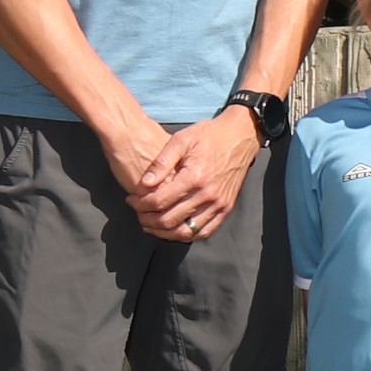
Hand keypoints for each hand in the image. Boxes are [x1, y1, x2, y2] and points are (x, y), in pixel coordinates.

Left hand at [126, 104, 262, 242]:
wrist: (240, 137)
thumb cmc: (209, 135)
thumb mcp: (181, 140)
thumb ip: (161, 163)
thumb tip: (143, 184)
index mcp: (194, 177)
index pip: (159, 201)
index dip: (140, 204)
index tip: (131, 199)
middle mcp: (208, 195)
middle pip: (169, 220)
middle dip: (147, 219)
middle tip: (137, 212)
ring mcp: (219, 204)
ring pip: (185, 231)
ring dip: (163, 232)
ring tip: (150, 224)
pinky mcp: (226, 208)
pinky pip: (203, 232)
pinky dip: (185, 235)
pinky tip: (173, 229)